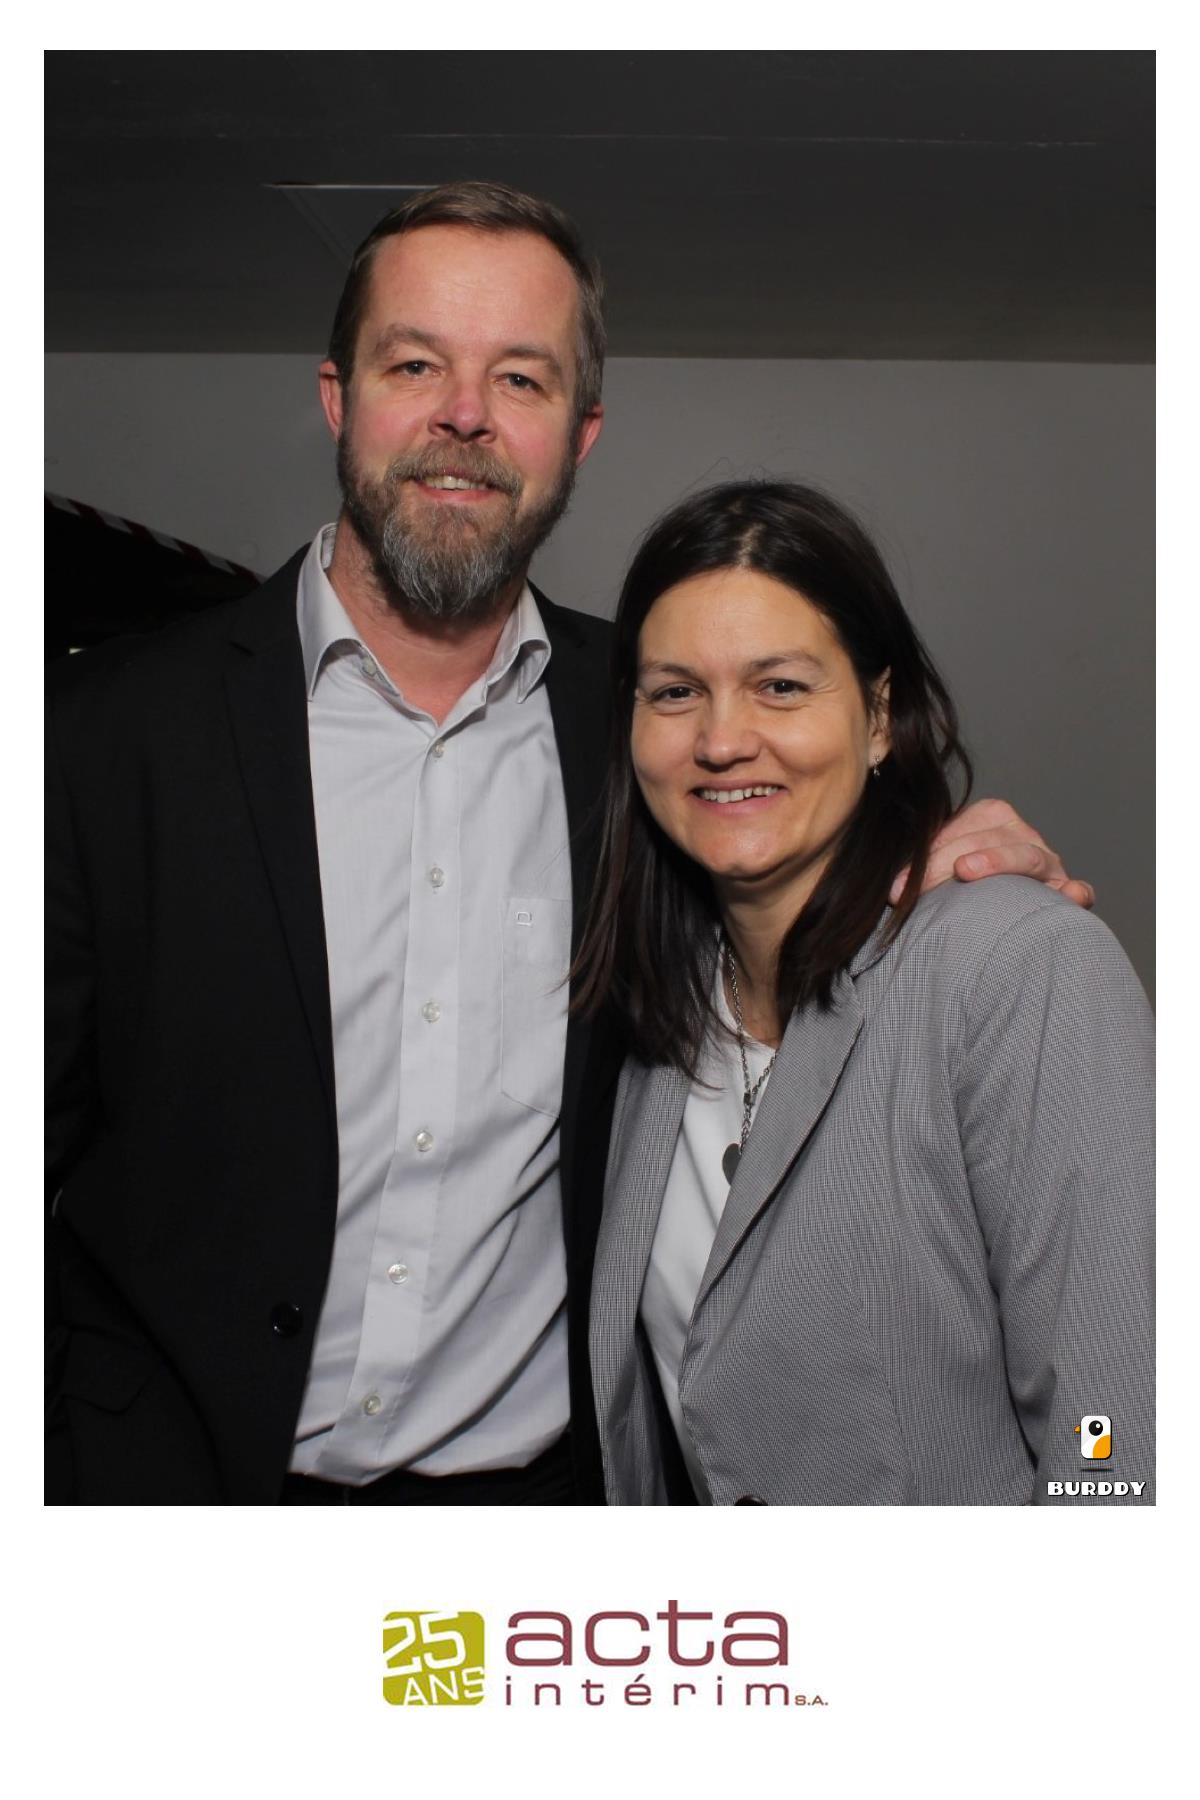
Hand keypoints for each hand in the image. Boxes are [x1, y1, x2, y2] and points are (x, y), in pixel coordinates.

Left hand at [889, 798, 1094, 908]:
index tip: (896, 888)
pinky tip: (1068, 896)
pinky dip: (1074, 892)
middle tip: (913, 891)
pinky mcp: (1066, 894)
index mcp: (993, 820)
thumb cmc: (959, 890)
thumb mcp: (938, 869)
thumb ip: (921, 863)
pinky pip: (1077, 891)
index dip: (926, 855)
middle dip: (944, 863)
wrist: (996, 916)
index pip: (961, 828)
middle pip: (989, 838)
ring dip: (999, 860)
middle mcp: (1023, 837)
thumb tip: (885, 885)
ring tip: (967, 871)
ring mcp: (1048, 865)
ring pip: (1028, 855)